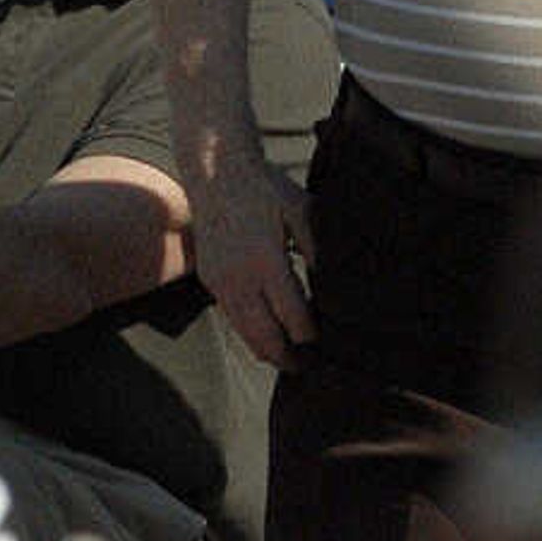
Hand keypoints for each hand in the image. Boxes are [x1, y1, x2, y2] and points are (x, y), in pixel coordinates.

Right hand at [190, 147, 314, 362]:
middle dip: (287, 357)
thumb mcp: (301, 211)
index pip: (293, 317)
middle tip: (307, 368)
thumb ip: (317, 248)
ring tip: (287, 361)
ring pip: (244, 333)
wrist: (217, 172)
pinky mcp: (210, 279)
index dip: (309, 336)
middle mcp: (241, 278)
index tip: (324, 342)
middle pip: (265, 336)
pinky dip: (248, 333)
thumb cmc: (266, 188)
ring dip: (265, 350)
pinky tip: (263, 337)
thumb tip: (332, 283)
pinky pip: (231, 317)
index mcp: (267, 262)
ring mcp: (221, 281)